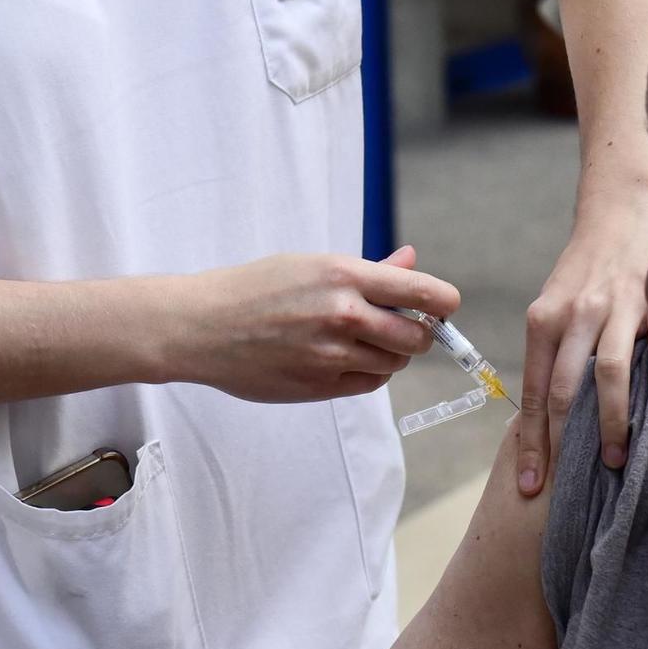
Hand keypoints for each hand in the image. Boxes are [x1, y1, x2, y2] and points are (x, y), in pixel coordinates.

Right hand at [180, 246, 457, 402]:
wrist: (202, 327)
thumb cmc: (256, 288)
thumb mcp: (311, 265)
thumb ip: (368, 270)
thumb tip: (411, 262)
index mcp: (342, 275)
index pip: (421, 292)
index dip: (443, 302)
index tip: (444, 305)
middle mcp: (342, 314)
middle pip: (417, 335)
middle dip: (419, 332)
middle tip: (404, 325)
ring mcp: (330, 354)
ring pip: (394, 362)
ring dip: (392, 353)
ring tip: (365, 340)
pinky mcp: (319, 386)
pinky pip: (369, 384)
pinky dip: (370, 373)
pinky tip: (349, 359)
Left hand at [516, 174, 647, 496]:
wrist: (624, 206)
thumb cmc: (589, 266)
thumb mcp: (557, 303)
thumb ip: (555, 351)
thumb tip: (553, 415)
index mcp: (545, 319)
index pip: (533, 391)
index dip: (531, 441)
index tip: (529, 484)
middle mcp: (575, 314)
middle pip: (565, 388)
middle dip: (566, 442)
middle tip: (572, 486)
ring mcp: (616, 306)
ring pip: (608, 372)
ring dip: (612, 421)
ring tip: (618, 460)